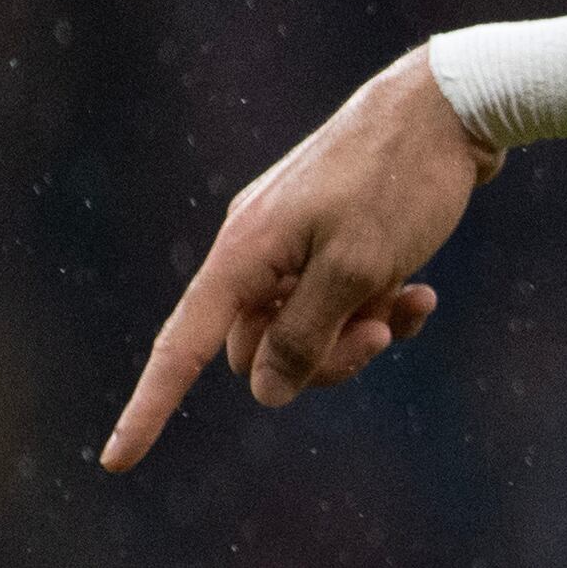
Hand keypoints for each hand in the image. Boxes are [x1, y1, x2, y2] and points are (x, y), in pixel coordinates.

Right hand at [101, 51, 496, 468]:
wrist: (449, 105)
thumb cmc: (400, 183)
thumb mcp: (360, 270)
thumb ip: (308, 335)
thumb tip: (264, 388)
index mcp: (243, 254)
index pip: (180, 347)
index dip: (150, 407)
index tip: (117, 462)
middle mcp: (255, 248)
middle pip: (256, 348)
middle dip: (319, 362)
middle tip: (381, 334)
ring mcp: (293, 241)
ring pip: (304, 327)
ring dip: (358, 333)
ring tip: (413, 304)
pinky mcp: (333, 236)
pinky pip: (337, 298)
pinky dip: (375, 306)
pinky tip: (422, 295)